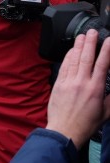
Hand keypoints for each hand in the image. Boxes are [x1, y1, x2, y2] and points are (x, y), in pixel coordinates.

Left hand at [45, 30, 109, 147]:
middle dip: (90, 42)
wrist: (65, 131)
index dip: (106, 51)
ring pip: (74, 59)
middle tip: (92, 32)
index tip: (109, 40)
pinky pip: (64, 66)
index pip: (103, 65)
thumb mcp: (106, 112)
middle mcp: (82, 83)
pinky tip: (71, 50)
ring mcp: (68, 82)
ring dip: (78, 46)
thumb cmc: (85, 124)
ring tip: (82, 36)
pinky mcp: (58, 84)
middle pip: (86, 57)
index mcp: (96, 89)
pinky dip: (68, 57)